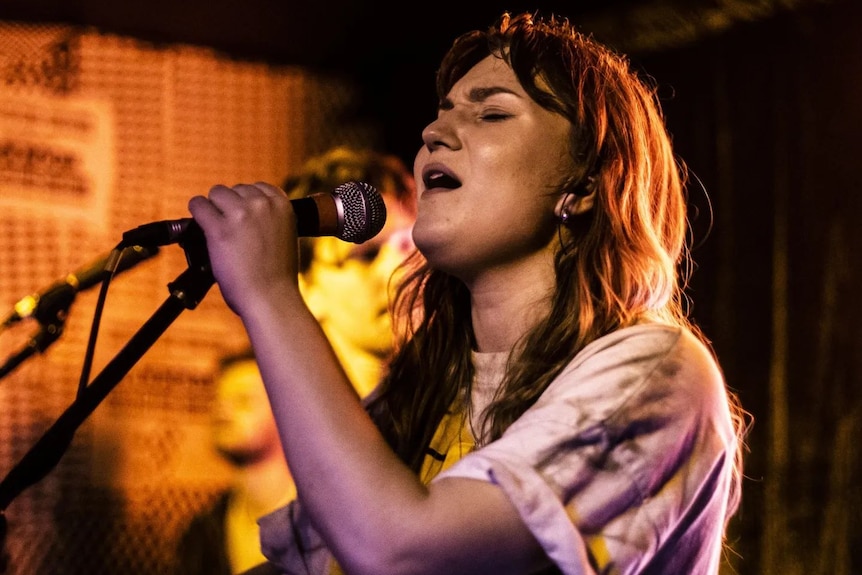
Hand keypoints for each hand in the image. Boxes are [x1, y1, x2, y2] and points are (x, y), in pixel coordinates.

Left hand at [188, 182, 301, 315]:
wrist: (272, 298)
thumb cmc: (278, 277)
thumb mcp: (285, 238)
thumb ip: (270, 221)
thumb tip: (249, 216)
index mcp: (282, 205)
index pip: (258, 187)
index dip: (246, 201)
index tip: (241, 215)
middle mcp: (262, 205)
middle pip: (235, 189)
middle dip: (230, 206)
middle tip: (228, 227)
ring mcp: (240, 215)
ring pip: (216, 194)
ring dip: (213, 208)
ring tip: (215, 228)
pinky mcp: (219, 229)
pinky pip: (198, 205)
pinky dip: (197, 213)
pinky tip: (199, 225)